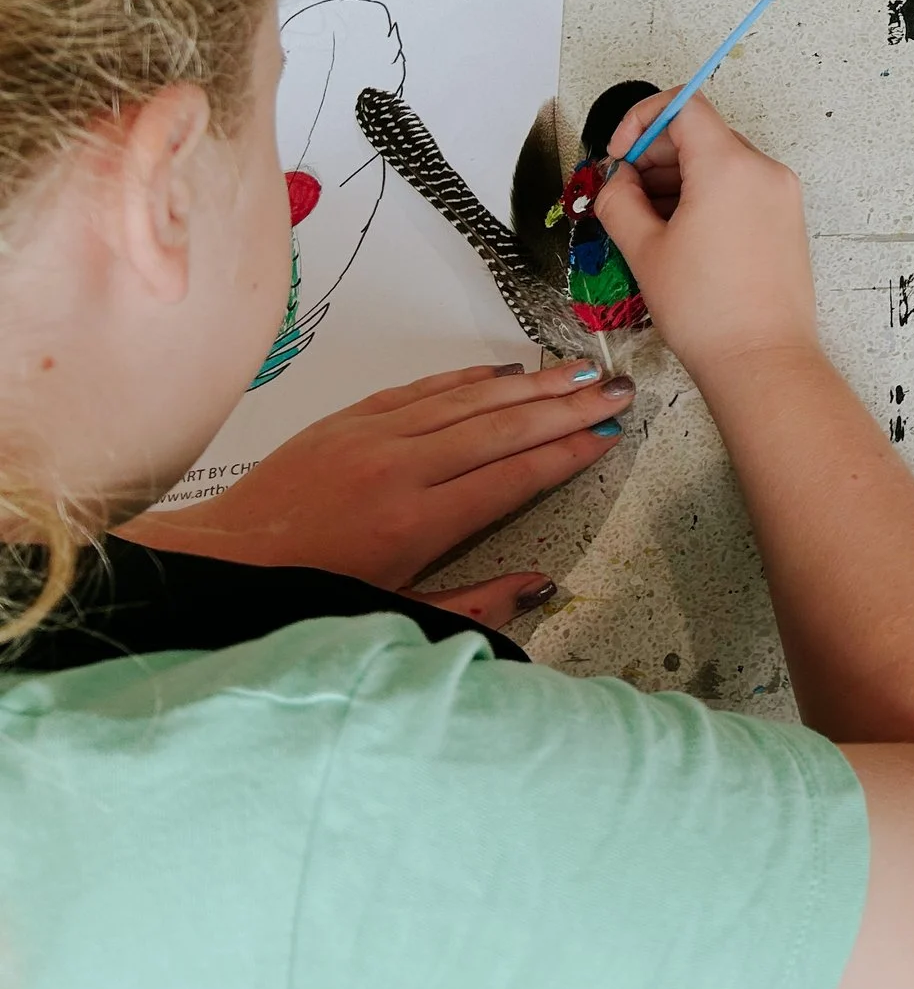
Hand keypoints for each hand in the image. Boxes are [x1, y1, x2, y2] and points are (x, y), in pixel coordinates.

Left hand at [119, 360, 631, 625]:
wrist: (221, 562)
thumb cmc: (306, 597)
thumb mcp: (396, 617)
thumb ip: (476, 603)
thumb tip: (542, 585)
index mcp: (416, 525)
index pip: (513, 476)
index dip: (568, 453)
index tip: (608, 436)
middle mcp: (400, 469)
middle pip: (503, 428)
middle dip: (568, 407)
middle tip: (616, 390)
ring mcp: (372, 437)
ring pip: (469, 399)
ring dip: (531, 384)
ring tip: (579, 371)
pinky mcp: (347, 418)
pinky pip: (422, 388)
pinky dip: (468, 377)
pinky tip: (504, 372)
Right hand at [593, 91, 820, 382]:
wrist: (762, 360)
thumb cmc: (706, 310)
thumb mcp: (644, 249)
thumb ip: (619, 198)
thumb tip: (616, 178)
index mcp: (728, 165)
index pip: (683, 105)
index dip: (641, 121)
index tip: (619, 155)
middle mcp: (764, 170)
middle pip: (701, 133)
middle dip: (655, 155)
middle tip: (624, 193)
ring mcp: (781, 194)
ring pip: (720, 161)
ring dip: (678, 177)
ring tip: (649, 221)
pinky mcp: (787, 218)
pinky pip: (741, 186)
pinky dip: (707, 194)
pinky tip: (681, 233)